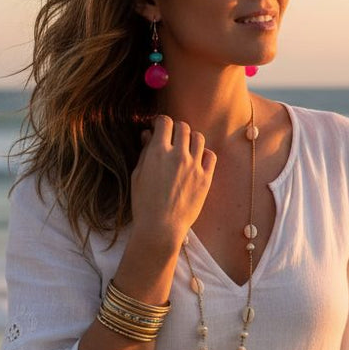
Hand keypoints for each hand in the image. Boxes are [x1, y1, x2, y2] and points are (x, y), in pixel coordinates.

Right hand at [131, 114, 215, 249]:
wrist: (161, 227)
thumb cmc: (144, 203)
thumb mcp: (138, 175)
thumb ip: (145, 152)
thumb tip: (148, 134)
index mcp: (158, 152)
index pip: (165, 122)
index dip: (161, 122)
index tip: (159, 128)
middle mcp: (178, 155)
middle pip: (183, 127)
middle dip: (176, 129)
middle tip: (172, 138)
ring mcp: (194, 166)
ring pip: (198, 138)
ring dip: (191, 139)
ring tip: (185, 148)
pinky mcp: (206, 178)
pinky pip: (210, 155)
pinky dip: (204, 153)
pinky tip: (197, 160)